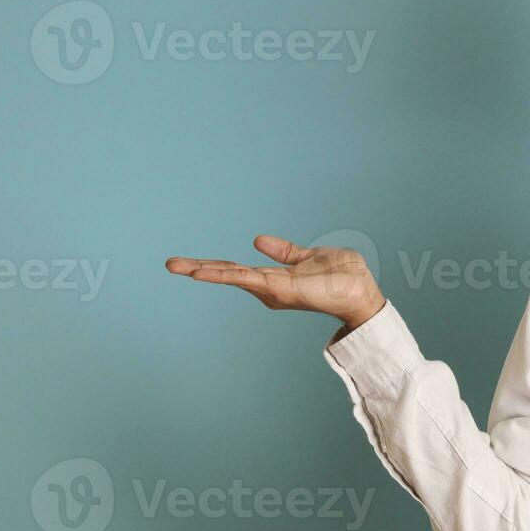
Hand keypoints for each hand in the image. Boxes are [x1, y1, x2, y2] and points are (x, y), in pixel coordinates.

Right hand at [165, 235, 385, 330]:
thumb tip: (257, 240)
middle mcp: (269, 287)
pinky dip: (225, 276)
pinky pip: (247, 279)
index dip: (213, 266)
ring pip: (232, 276)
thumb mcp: (307, 256)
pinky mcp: (279, 288)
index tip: (187, 263)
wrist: (361, 288)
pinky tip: (203, 272)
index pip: (237, 270)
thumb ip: (284, 252)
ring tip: (177, 266)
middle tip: (168, 264)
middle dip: (198, 269)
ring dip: (204, 271)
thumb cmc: (342, 275)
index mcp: (274, 279)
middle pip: (228, 275)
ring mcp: (272, 290)